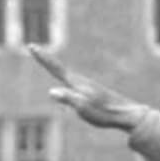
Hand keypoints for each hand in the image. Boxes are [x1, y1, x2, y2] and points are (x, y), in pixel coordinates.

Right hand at [29, 46, 148, 130]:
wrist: (127, 114)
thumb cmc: (105, 113)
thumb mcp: (84, 108)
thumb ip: (68, 99)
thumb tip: (51, 91)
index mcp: (76, 83)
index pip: (55, 68)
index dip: (43, 58)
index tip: (32, 46)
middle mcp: (80, 81)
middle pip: (58, 68)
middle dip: (46, 59)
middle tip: (34, 48)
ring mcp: (86, 86)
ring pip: (66, 74)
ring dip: (54, 66)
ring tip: (44, 59)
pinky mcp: (91, 92)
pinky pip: (72, 82)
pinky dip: (63, 76)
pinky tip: (66, 81)